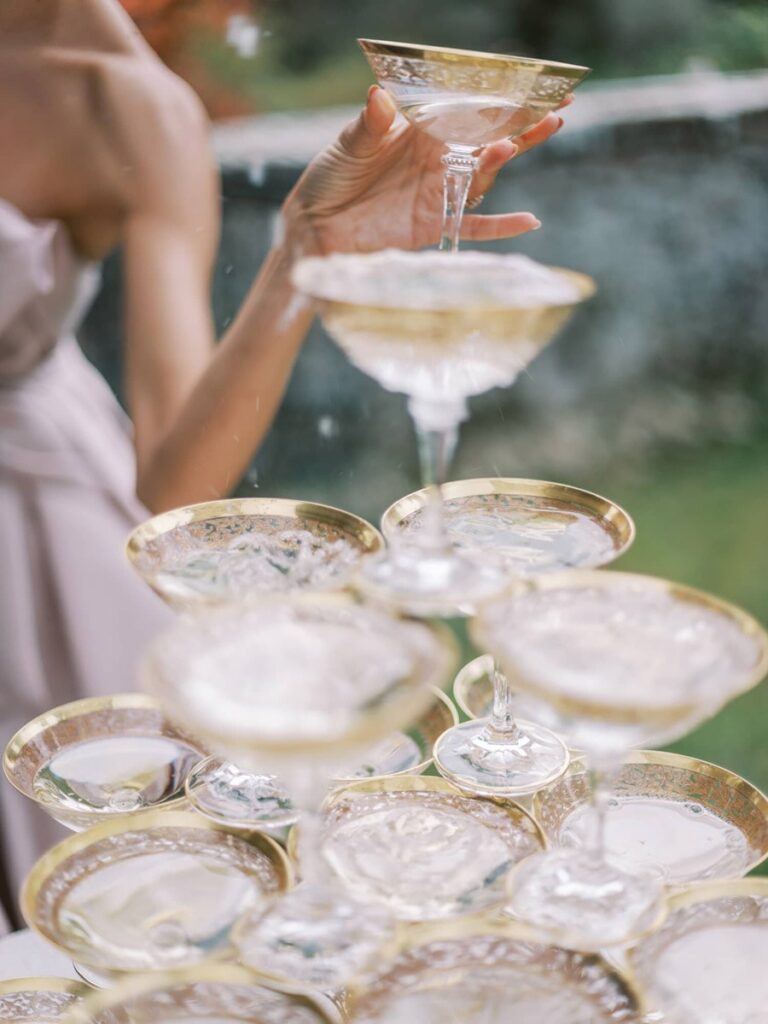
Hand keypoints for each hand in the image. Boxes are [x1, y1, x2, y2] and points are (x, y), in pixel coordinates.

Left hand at [283, 85, 566, 255]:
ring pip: (484, 175)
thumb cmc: (331, 176)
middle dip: (524, 124)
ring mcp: (439, 192)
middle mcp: (437, 158)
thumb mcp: (349, 144)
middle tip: (559, 109)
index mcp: (422, 129)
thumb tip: (378, 98)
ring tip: (516, 142)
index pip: (469, 107)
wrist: (315, 225)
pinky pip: (472, 226)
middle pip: (489, 137)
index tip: (535, 83)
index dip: (501, 95)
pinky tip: (529, 222)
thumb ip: (369, 124)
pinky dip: (499, 226)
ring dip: (503, 159)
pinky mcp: (434, 225)